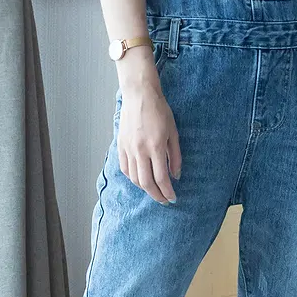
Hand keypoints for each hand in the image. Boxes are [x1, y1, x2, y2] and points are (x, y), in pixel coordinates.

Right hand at [118, 74, 181, 203]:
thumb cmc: (159, 111)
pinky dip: (133, 177)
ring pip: (134, 178)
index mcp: (155, 147)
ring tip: (154, 190)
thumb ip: (175, 156)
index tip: (173, 198)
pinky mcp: (120, 145)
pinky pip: (125, 168)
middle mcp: (140, 150)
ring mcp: (128, 148)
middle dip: (156, 195)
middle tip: (164, 200)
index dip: (167, 191)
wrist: (139, 95)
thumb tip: (176, 175)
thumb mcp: (173, 132)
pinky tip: (140, 179)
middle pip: (146, 183)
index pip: (161, 178)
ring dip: (145, 188)